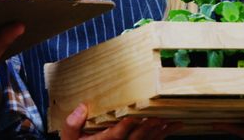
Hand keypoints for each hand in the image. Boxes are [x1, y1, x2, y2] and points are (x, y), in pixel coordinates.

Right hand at [61, 103, 181, 139]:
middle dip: (146, 129)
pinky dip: (163, 136)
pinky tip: (173, 126)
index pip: (114, 136)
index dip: (123, 128)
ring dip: (159, 133)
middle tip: (157, 118)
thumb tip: (82, 107)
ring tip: (170, 121)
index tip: (130, 118)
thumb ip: (72, 124)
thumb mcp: (70, 139)